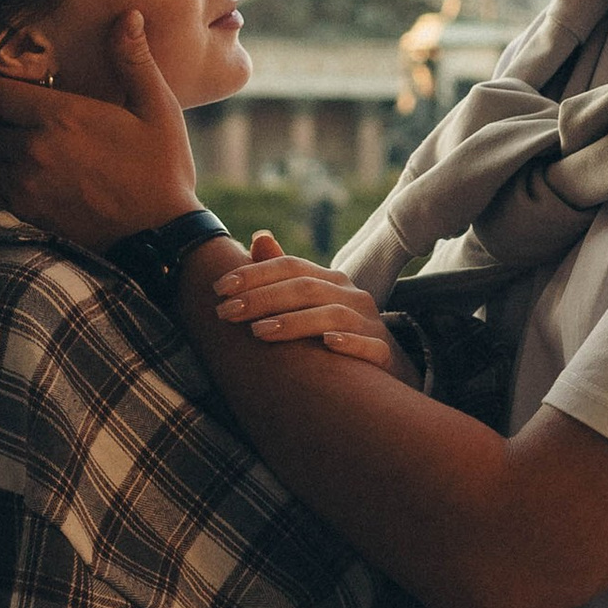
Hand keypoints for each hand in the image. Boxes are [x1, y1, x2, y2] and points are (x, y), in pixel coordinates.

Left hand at [0, 13, 200, 249]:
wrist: (160, 238)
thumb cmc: (162, 170)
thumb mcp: (157, 109)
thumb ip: (134, 61)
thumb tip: (128, 15)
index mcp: (60, 116)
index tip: (1, 80)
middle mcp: (33, 148)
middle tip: (2, 108)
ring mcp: (25, 184)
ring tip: (5, 137)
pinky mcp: (26, 213)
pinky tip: (12, 169)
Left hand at [211, 234, 409, 377]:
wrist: (388, 370)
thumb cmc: (339, 333)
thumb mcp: (314, 302)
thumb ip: (285, 274)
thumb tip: (258, 236)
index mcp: (331, 281)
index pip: (290, 266)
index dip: (254, 274)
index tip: (219, 288)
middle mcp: (352, 295)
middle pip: (305, 288)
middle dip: (262, 298)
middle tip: (225, 312)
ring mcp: (370, 323)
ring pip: (333, 316)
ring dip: (294, 322)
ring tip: (258, 332)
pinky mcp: (383, 352)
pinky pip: (369, 345)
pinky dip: (349, 343)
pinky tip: (326, 345)